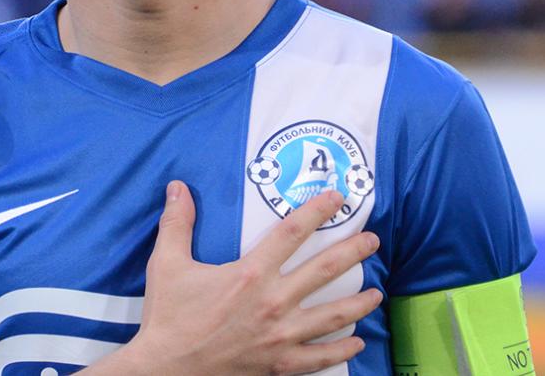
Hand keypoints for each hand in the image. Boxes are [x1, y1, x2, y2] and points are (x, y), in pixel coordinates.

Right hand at [87, 181, 381, 375]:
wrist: (167, 369)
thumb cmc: (169, 316)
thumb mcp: (168, 263)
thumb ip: (177, 223)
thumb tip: (177, 186)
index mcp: (251, 273)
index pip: (292, 232)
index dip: (317, 211)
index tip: (337, 198)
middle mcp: (273, 302)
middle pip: (324, 270)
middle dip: (354, 252)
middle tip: (373, 240)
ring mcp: (280, 335)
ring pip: (333, 316)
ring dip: (359, 302)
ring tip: (377, 293)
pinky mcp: (279, 364)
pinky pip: (320, 357)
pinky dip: (342, 349)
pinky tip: (356, 341)